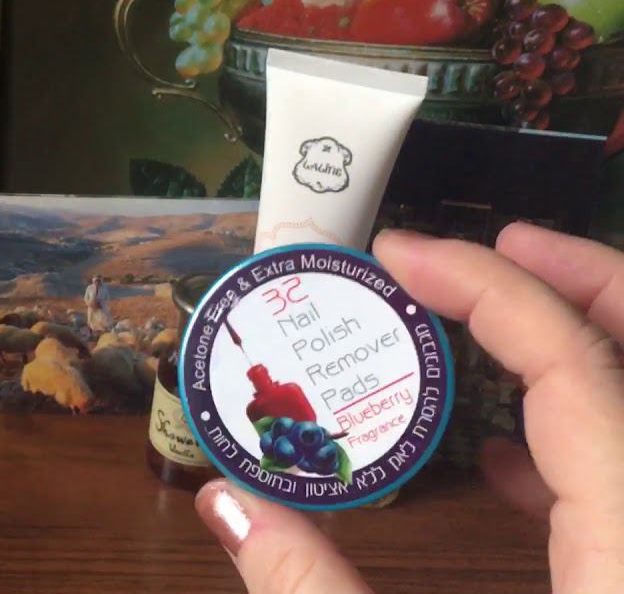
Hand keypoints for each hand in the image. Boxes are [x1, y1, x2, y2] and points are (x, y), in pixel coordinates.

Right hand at [193, 223, 623, 593]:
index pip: (574, 365)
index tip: (400, 253)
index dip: (486, 287)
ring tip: (487, 316)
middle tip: (490, 243)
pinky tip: (498, 454)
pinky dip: (577, 428)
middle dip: (574, 277)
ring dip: (575, 341)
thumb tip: (225, 504)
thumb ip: (312, 589)